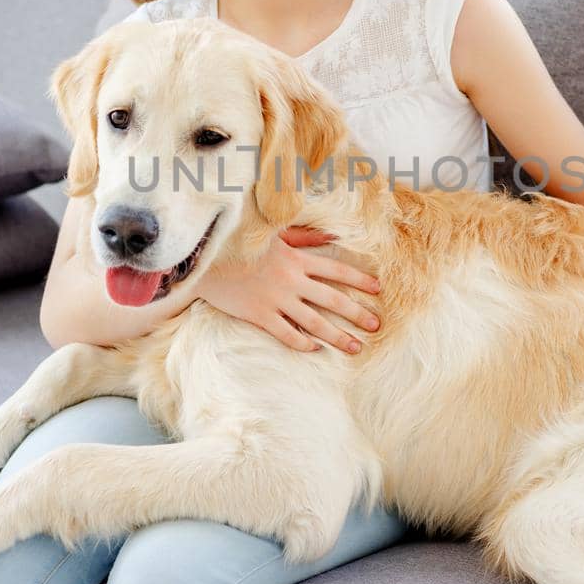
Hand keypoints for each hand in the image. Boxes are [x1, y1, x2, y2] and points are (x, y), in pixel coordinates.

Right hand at [196, 226, 381, 354]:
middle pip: (332, 299)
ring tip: (355, 347)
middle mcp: (290, 280)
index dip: (359, 280)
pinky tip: (316, 349)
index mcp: (296, 258)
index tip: (377, 291)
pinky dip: (302, 343)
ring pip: (314, 322)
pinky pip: (286, 334)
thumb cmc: (241, 245)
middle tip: (376, 325)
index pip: (336, 269)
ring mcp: (275, 299)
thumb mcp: (274, 234)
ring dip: (337, 336)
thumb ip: (304, 237)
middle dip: (357, 313)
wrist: (205, 261)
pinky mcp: (259, 315)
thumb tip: (331, 237)